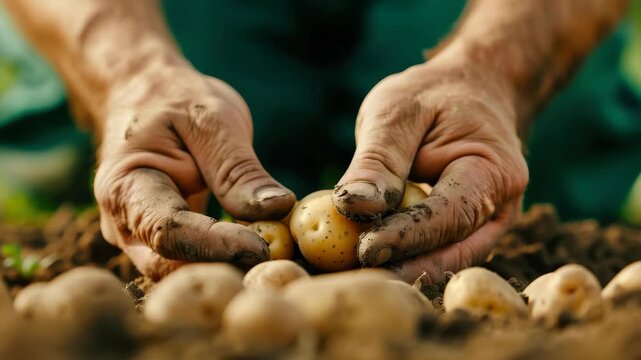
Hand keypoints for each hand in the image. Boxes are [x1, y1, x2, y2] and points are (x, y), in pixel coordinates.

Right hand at [94, 65, 294, 279]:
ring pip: (182, 270)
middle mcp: (124, 224)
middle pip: (171, 265)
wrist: (145, 95)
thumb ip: (238, 169)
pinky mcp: (163, 242)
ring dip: (227, 268)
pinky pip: (192, 261)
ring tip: (273, 257)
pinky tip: (261, 250)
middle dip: (223, 268)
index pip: (169, 231)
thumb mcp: (211, 119)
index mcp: (126, 187)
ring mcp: (140, 238)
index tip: (262, 247)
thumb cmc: (175, 100)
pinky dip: (225, 260)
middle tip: (275, 263)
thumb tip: (279, 208)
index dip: (216, 245)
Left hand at [333, 48, 527, 282]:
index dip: (407, 236)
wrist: (469, 90)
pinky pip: (437, 250)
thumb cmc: (432, 96)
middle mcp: (500, 207)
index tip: (364, 251)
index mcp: (494, 171)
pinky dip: (405, 257)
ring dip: (402, 270)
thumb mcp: (399, 111)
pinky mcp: (466, 230)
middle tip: (353, 279)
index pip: (449, 214)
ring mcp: (486, 224)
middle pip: (452, 249)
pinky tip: (368, 263)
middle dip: (403, 267)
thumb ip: (378, 160)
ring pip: (445, 258)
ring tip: (355, 276)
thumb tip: (354, 206)